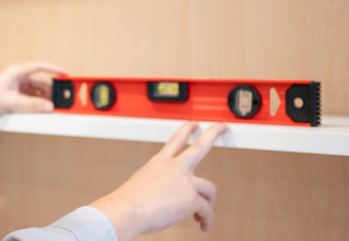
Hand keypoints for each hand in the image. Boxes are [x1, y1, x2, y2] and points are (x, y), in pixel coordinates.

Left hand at [0, 62, 65, 117]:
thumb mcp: (12, 103)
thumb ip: (32, 105)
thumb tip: (48, 107)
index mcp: (17, 72)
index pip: (40, 67)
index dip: (54, 69)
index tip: (65, 74)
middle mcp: (19, 76)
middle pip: (41, 82)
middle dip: (50, 91)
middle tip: (59, 100)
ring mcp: (18, 85)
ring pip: (37, 91)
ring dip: (43, 99)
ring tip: (49, 108)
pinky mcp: (17, 93)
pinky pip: (31, 97)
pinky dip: (37, 103)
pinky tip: (40, 109)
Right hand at [90, 121, 228, 239]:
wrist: (127, 210)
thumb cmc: (129, 202)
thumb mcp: (141, 183)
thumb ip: (157, 184)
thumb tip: (163, 195)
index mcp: (159, 163)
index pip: (176, 140)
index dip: (187, 130)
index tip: (194, 124)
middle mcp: (174, 168)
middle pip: (199, 146)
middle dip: (213, 134)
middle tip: (221, 127)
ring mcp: (184, 182)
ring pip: (210, 188)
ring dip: (208, 202)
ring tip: (202, 214)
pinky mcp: (191, 198)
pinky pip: (207, 210)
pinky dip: (206, 219)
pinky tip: (202, 224)